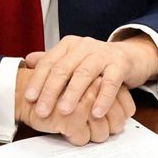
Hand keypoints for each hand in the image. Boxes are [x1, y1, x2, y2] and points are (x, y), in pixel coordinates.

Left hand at [22, 34, 157, 121]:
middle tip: (42, 110)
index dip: (38, 80)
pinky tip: (96, 112)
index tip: (29, 98)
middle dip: (51, 91)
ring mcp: (103, 54)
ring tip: (64, 112)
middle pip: (63, 68)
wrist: (129, 56)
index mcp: (69, 45)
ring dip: (73, 94)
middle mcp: (84, 46)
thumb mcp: (72, 59)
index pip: (49, 62)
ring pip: (84, 74)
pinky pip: (110, 82)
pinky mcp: (120, 65)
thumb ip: (51, 61)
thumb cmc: (96, 62)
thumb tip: (27, 61)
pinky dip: (103, 98)